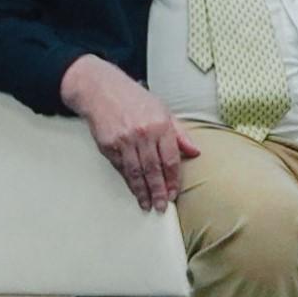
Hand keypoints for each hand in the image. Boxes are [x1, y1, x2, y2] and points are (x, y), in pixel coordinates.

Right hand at [60, 56, 195, 210]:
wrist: (103, 90)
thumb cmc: (135, 100)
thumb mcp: (163, 110)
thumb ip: (180, 133)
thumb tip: (195, 152)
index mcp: (161, 125)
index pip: (171, 159)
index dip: (173, 180)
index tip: (174, 193)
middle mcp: (143, 134)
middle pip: (154, 170)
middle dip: (159, 191)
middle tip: (162, 206)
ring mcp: (124, 141)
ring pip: (136, 172)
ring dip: (142, 192)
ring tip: (147, 205)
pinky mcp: (109, 145)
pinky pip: (121, 168)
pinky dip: (128, 181)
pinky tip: (134, 190)